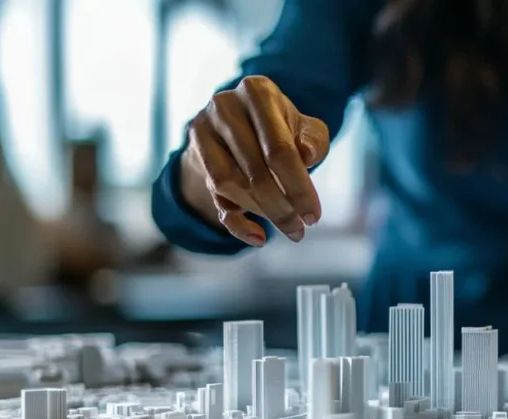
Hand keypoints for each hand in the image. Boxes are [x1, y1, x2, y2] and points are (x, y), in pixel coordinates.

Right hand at [183, 75, 329, 245]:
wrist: (242, 123)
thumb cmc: (283, 128)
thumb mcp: (305, 128)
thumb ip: (313, 140)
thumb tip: (307, 154)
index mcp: (258, 92)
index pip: (279, 149)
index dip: (298, 187)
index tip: (314, 217)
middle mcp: (225, 105)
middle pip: (254, 169)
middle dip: (281, 207)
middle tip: (300, 231)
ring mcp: (203, 128)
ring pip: (228, 183)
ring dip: (261, 212)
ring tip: (288, 227)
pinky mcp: (194, 152)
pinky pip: (213, 194)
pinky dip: (236, 222)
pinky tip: (259, 237)